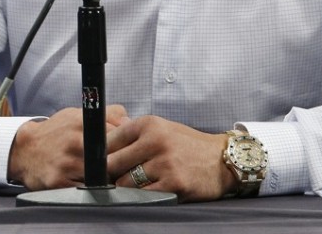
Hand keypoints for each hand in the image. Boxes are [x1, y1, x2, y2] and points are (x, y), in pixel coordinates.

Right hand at [7, 105, 127, 189]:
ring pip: (102, 177)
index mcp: (81, 122)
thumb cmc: (56, 132)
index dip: (125, 144)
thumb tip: (131, 122)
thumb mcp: (77, 114)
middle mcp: (74, 142)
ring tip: (101, 174)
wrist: (24, 149)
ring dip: (106, 178)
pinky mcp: (59, 182)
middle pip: (112, 158)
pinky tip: (87, 183)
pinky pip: (86, 190)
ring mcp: (66, 163)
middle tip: (117, 165)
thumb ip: (107, 113)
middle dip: (119, 164)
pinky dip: (91, 189)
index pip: (118, 135)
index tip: (126, 148)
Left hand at [106, 115, 235, 201]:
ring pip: (126, 182)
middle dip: (109, 173)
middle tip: (110, 178)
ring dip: (126, 187)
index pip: (110, 140)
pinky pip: (145, 195)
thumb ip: (133, 131)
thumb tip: (103, 136)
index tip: (98, 162)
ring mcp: (165, 163)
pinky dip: (142, 196)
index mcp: (148, 124)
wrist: (223, 159)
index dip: (101, 155)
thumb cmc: (188, 144)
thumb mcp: (161, 128)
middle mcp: (155, 141)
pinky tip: (148, 192)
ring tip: (132, 185)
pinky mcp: (174, 183)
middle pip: (114, 162)